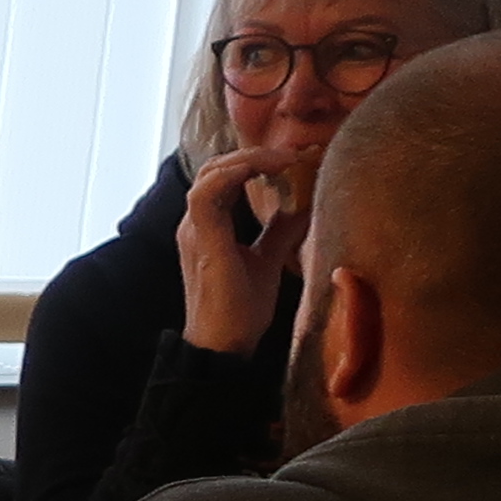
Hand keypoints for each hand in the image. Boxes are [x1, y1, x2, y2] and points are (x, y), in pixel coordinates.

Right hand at [175, 134, 325, 354]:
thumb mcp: (268, 259)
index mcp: (208, 226)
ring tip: (282, 160)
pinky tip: (259, 172)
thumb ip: (281, 230)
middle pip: (215, 167)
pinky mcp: (201, 242)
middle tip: (291, 154)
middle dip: (254, 153)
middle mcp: (195, 224)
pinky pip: (205, 196)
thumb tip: (306, 204)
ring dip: (246, 159)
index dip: (256, 161)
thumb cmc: (240, 310)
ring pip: (209, 174)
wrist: (223, 347)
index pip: (224, 176)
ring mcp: (194, 232)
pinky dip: (231, 176)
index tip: (292, 161)